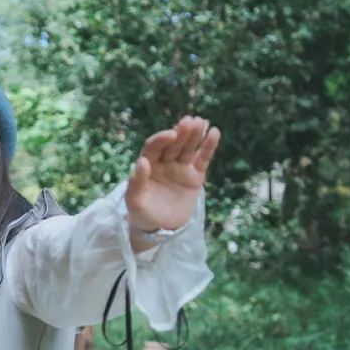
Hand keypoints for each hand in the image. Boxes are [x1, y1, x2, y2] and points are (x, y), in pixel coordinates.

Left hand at [126, 116, 220, 232]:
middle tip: (189, 121)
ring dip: (195, 134)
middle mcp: (164, 162)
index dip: (161, 139)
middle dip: (181, 133)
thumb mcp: (134, 201)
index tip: (171, 134)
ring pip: (188, 148)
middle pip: (173, 144)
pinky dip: (208, 147)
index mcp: (148, 165)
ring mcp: (181, 167)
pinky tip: (214, 132)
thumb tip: (142, 161)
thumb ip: (136, 182)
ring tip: (201, 122)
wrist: (160, 228)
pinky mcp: (195, 175)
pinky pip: (202, 159)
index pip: (154, 147)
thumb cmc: (142, 213)